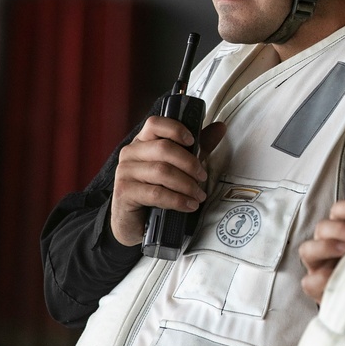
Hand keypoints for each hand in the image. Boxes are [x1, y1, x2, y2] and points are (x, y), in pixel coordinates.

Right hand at [110, 118, 226, 245]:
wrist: (135, 221)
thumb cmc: (157, 188)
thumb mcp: (180, 165)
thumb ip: (198, 146)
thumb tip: (220, 127)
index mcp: (142, 141)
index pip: (155, 123)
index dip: (175, 129)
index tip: (193, 141)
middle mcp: (130, 153)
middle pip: (164, 148)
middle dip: (189, 163)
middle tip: (203, 177)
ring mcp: (124, 172)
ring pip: (162, 171)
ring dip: (186, 185)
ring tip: (199, 195)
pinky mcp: (124, 192)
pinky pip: (156, 193)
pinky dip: (177, 200)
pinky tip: (189, 205)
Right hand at [299, 200, 344, 303]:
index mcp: (342, 232)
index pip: (337, 212)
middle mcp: (326, 245)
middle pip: (322, 228)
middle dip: (338, 228)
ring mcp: (318, 266)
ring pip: (307, 249)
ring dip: (325, 247)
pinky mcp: (314, 286)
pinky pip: (308, 281)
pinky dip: (320, 279)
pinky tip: (335, 277)